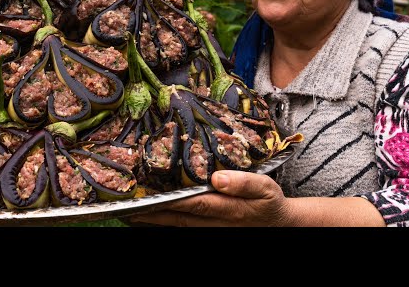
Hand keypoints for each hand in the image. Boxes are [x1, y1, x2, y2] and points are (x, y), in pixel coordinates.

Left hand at [129, 170, 292, 226]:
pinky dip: (165, 224)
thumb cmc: (269, 202)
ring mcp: (211, 229)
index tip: (147, 197)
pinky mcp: (209, 230)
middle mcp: (216, 223)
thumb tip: (217, 178)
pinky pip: (183, 228)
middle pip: (178, 218)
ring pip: (177, 226)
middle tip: (127, 207)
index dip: (169, 201)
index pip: (193, 204)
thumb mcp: (265, 187)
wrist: (281, 225)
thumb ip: (242, 182)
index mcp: (228, 209)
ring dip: (153, 221)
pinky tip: (148, 219)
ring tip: (129, 214)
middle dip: (152, 214)